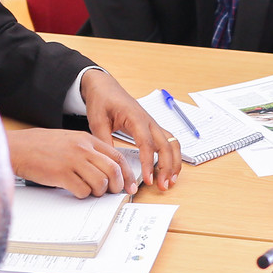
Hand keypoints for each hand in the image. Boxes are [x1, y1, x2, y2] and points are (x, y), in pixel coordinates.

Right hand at [9, 127, 129, 197]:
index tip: (130, 185)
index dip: (127, 173)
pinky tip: (75, 191)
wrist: (18, 148)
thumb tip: (107, 169)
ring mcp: (72, 161)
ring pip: (100, 182)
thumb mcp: (69, 140)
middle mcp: (82, 149)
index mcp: (86, 139)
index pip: (117, 156)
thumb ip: (88, 150)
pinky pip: (82, 190)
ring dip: (99, 192)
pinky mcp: (61, 174)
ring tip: (90, 191)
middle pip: (113, 170)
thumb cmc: (40, 145)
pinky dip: (82, 195)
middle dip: (117, 186)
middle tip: (113, 192)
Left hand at [80, 69, 180, 190]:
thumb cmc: (102, 101)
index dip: (148, 163)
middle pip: (166, 145)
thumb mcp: (97, 120)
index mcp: (136, 118)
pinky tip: (169, 170)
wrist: (105, 87)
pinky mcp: (153, 128)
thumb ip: (105, 141)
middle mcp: (149, 121)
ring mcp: (153, 124)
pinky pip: (169, 142)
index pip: (147, 144)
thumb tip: (111, 163)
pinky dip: (172, 157)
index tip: (147, 179)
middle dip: (167, 167)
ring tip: (169, 181)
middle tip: (162, 185)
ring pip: (173, 144)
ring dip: (174, 163)